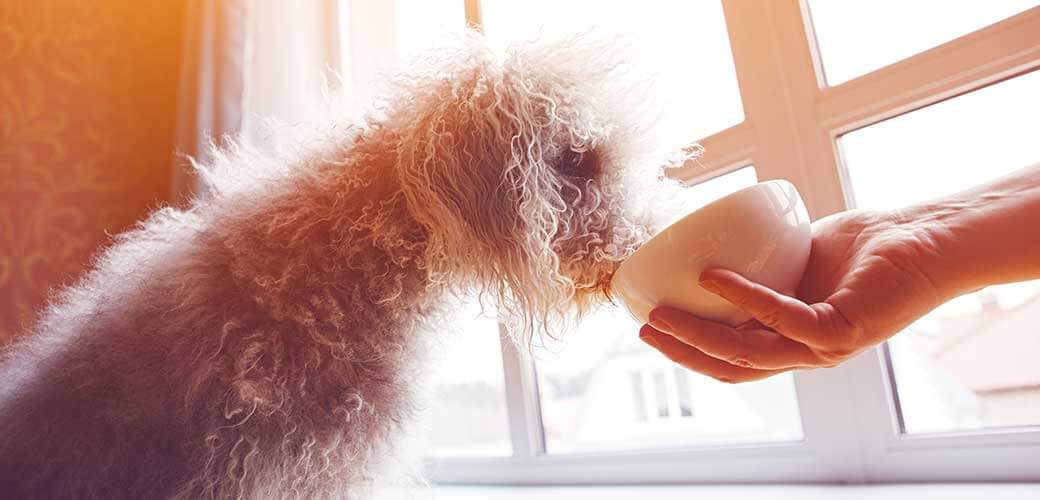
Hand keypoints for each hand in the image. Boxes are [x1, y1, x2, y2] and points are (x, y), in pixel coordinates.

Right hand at [638, 209, 951, 382]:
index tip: (651, 323)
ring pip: (747, 353)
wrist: (928, 238)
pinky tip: (713, 276)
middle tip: (643, 326)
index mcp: (793, 340)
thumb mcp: (799, 255)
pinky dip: (742, 297)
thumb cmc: (870, 244)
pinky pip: (780, 317)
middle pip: (730, 366)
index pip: (732, 359)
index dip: (689, 349)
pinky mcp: (842, 330)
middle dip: (681, 350)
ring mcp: (824, 348)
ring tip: (661, 313)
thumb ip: (762, 264)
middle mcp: (807, 354)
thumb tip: (716, 242)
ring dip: (698, 335)